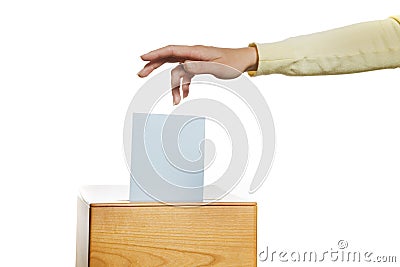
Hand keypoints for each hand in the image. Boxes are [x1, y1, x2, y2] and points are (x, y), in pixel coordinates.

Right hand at [138, 45, 257, 104]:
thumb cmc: (233, 63)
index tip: (142, 59)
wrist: (243, 61)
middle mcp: (192, 54)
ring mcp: (194, 60)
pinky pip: (185, 75)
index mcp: (195, 51)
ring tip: (175, 101)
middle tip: (140, 74)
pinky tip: (185, 96)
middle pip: (168, 58)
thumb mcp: (218, 67)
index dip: (155, 54)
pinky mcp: (198, 66)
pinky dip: (184, 86)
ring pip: (176, 70)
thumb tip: (182, 66)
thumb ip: (200, 67)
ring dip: (174, 86)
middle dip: (153, 66)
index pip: (171, 51)